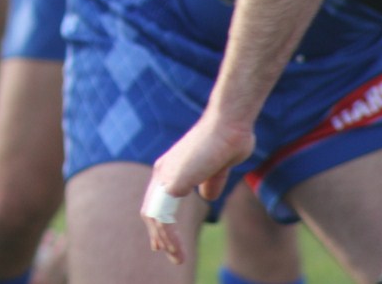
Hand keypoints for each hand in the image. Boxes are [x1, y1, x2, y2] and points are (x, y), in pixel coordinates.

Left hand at [143, 111, 254, 264]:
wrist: (231, 124)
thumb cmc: (228, 139)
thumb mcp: (219, 167)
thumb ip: (211, 181)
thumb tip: (207, 196)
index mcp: (172, 168)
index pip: (157, 200)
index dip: (160, 221)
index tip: (166, 241)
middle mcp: (163, 171)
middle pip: (151, 210)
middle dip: (158, 234)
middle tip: (166, 253)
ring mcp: (166, 176)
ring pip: (154, 216)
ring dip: (164, 240)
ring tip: (176, 257)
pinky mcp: (173, 182)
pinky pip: (163, 216)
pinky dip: (168, 236)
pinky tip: (176, 248)